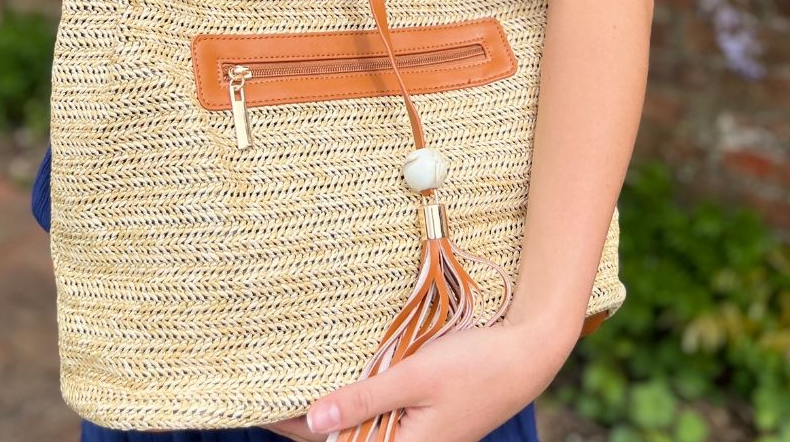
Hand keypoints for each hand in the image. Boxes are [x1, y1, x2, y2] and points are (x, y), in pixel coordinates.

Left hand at [262, 316, 576, 441]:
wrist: (528, 357)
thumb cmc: (475, 366)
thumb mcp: (414, 376)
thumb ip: (364, 398)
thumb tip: (313, 421)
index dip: (296, 428)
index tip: (261, 407)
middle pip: (348, 441)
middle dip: (309, 421)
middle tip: (268, 394)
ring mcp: (421, 437)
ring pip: (364, 431)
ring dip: (336, 413)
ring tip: (295, 389)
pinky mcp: (428, 423)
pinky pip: (383, 419)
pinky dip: (360, 405)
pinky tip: (343, 385)